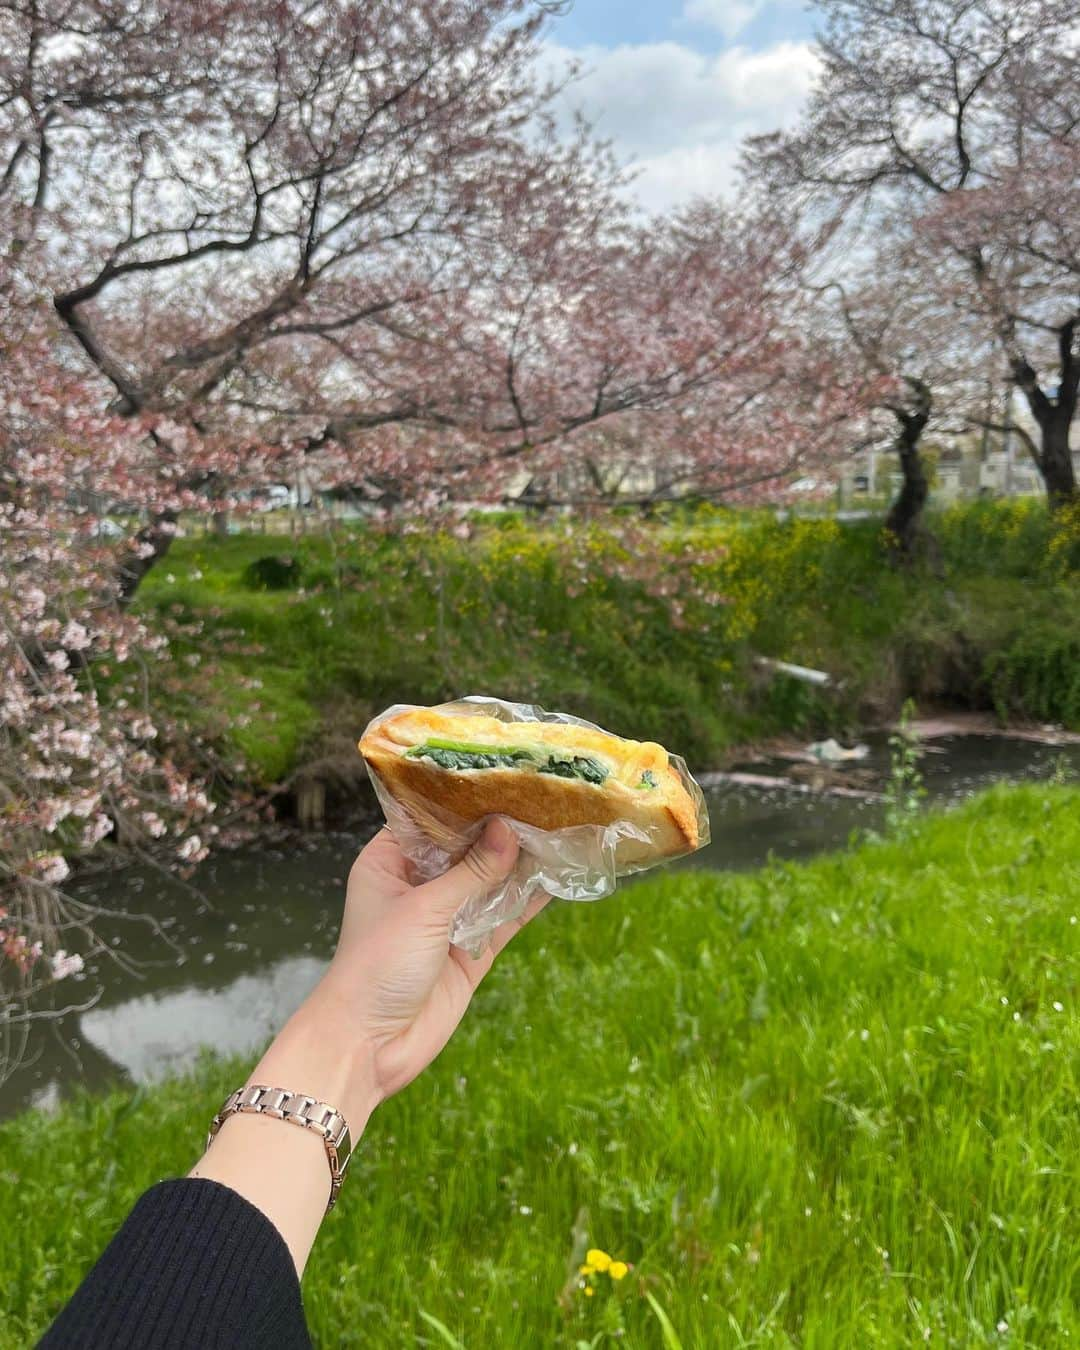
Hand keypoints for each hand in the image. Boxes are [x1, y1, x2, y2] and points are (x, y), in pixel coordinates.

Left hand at [313, 817, 547, 1103]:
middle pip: (465, 847)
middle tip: (540, 795)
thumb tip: (510, 829)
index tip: (500, 772)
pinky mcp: (470, 950)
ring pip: (489, 881)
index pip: (429, 817)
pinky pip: (504, 917)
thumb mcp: (424, 908)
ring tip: (558, 827)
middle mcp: (418, 885)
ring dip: (519, 861)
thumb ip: (471, 871)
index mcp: (389, 862)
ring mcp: (446, 918)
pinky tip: (557, 876)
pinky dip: (528, 900)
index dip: (462, 797)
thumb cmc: (376, 965)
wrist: (369, 1047)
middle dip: (499, 827)